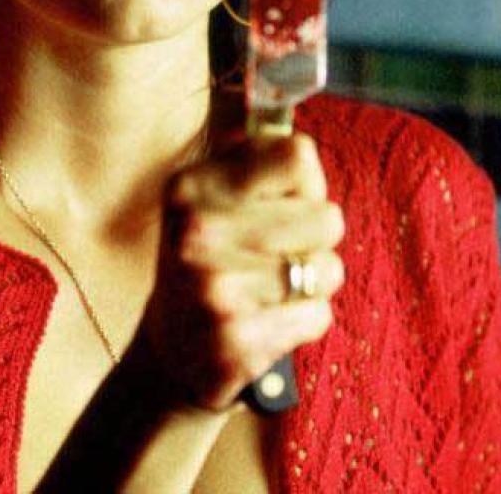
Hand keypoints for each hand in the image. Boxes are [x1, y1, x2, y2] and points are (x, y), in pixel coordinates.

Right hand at [131, 133, 344, 412]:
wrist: (172, 352)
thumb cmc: (211, 263)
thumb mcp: (213, 200)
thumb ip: (258, 162)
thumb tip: (301, 147)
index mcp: (193, 186)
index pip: (297, 156)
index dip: (305, 185)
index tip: (283, 207)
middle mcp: (197, 232)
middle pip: (327, 217)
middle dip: (315, 241)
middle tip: (276, 258)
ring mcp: (215, 288)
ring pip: (328, 270)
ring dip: (312, 285)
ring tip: (271, 292)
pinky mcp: (235, 340)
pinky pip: (317, 316)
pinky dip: (303, 323)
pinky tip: (267, 323)